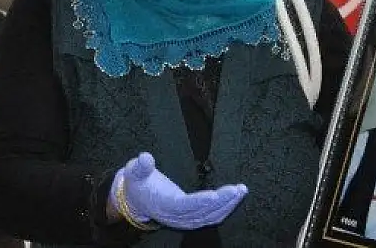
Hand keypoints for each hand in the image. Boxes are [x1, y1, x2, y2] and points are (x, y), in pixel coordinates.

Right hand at [109, 153, 246, 230]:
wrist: (137, 201)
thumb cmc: (138, 183)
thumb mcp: (134, 172)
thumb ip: (140, 166)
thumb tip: (145, 157)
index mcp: (164, 206)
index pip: (184, 206)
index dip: (199, 202)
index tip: (214, 195)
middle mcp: (177, 216)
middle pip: (202, 212)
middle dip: (221, 202)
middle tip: (236, 189)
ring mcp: (186, 219)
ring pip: (211, 216)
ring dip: (227, 205)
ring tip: (241, 190)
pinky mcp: (193, 218)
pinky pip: (212, 216)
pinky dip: (226, 208)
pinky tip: (236, 196)